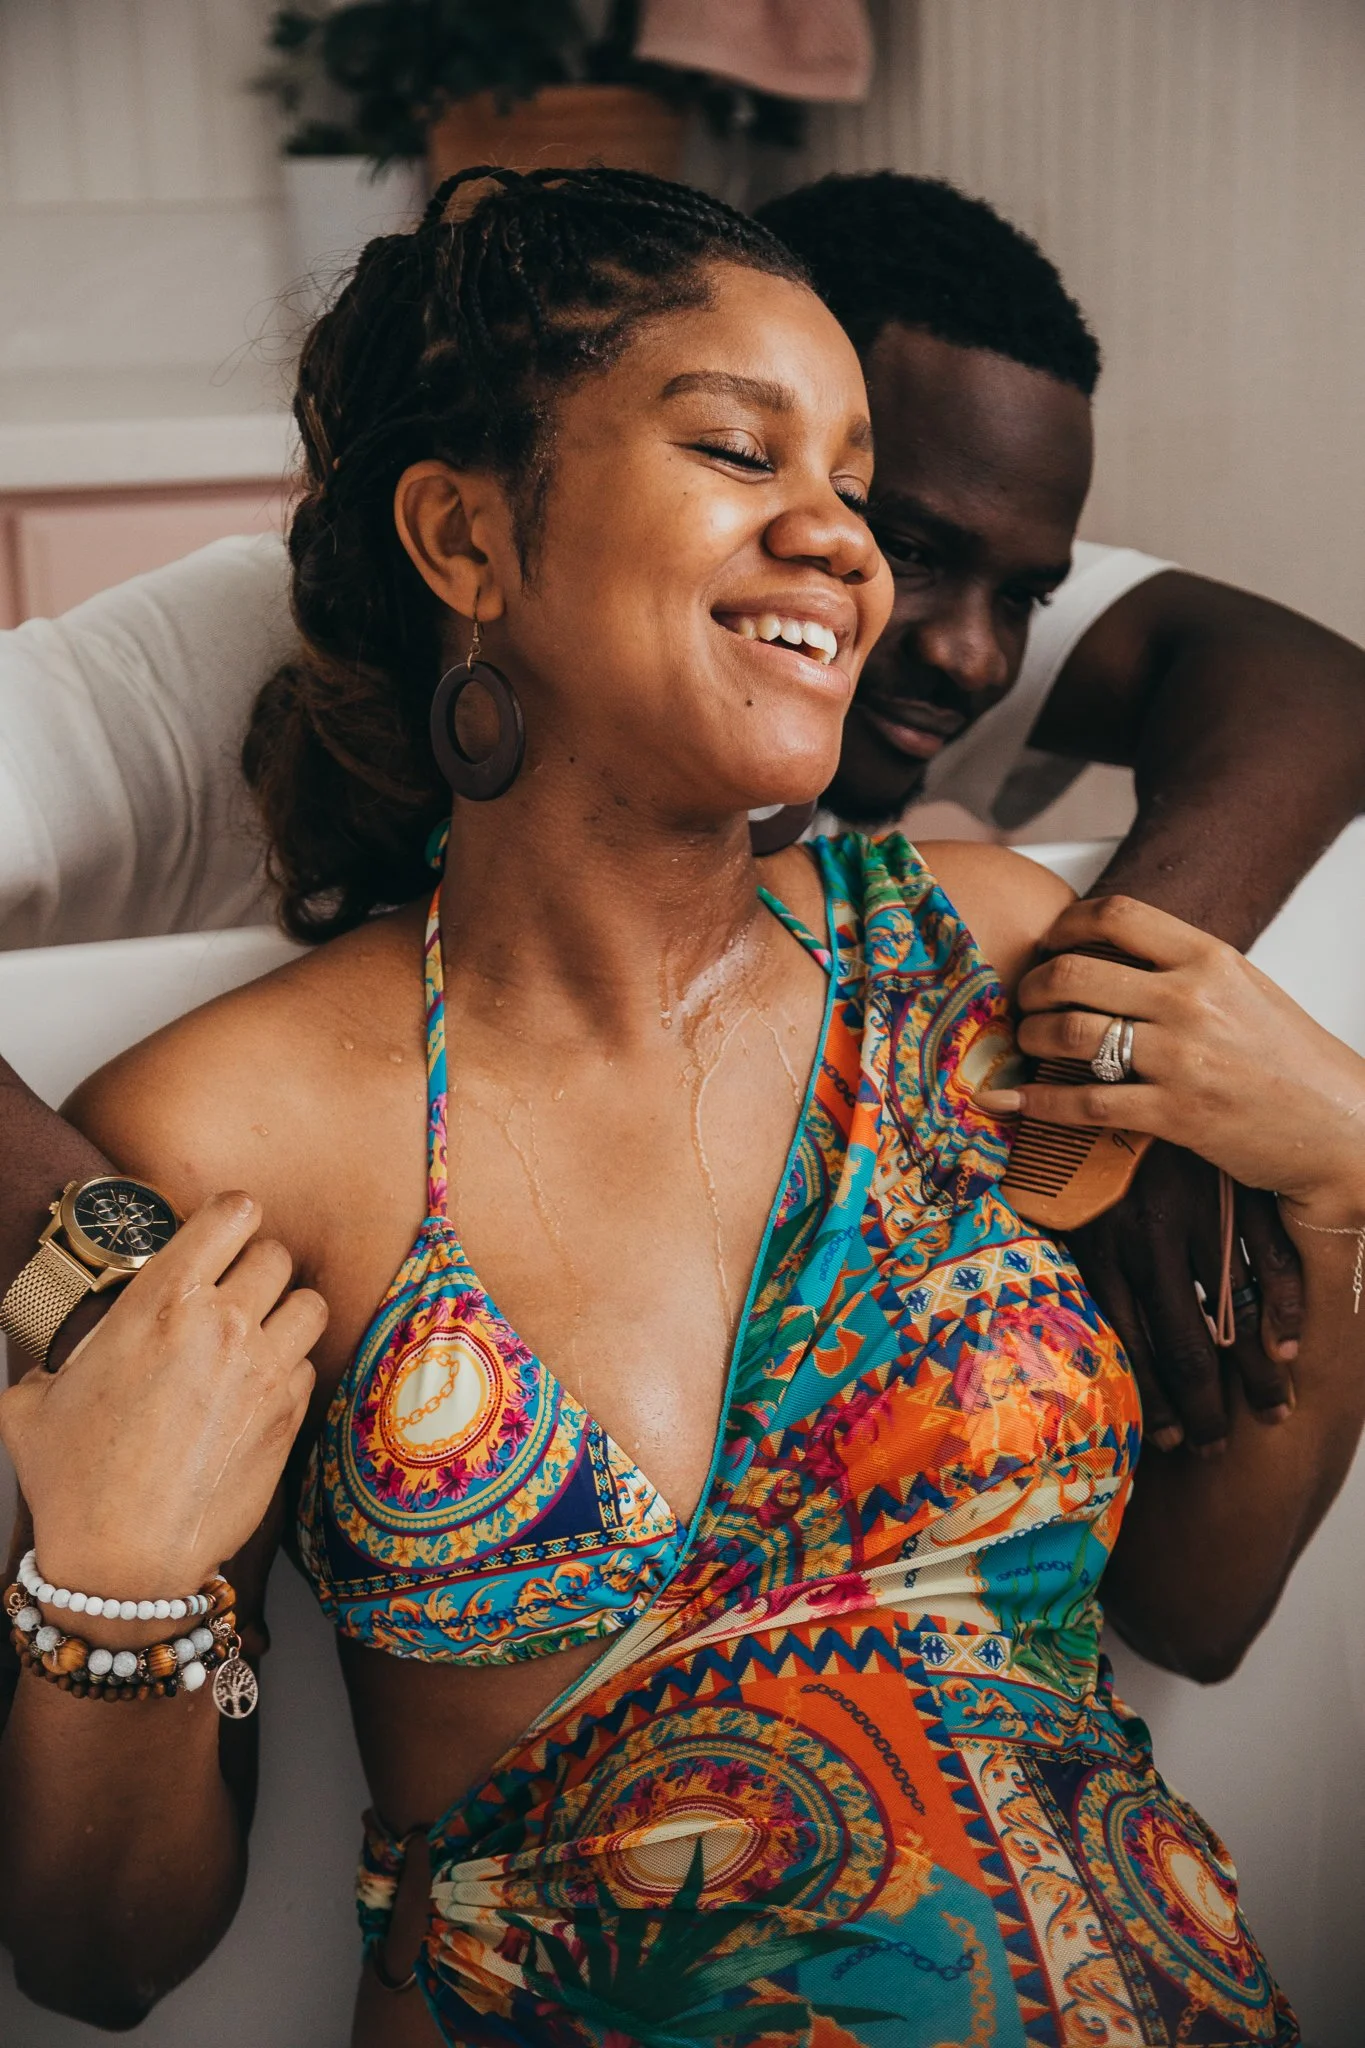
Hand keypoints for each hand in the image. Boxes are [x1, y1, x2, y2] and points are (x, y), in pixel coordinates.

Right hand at [0, 1192, 324, 1596]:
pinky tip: (260, 1388)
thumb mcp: (34, 1402)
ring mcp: (262, 1369)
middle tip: (235, 1291)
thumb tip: (62, 1358)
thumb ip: (60, 1358)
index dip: (232, 1216)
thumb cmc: (74, 1483)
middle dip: (257, 1267)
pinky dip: (291, 1367)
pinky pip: (309, 1363)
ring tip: (259, 1334)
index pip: (231, 1213)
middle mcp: (221, 1323)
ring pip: (308, 1303)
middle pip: (276, 1254)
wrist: (123, 1562)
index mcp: (159, 1301)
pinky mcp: (289, 1414)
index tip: (224, 1231)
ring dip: (287, 1311)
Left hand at [981, 894, 1364, 1205]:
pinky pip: (1086, 1102)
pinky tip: (1013, 1099)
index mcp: (1210, 958)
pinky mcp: (1175, 1114)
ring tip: (1027, 1042)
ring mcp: (1182, 1058)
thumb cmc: (1292, 1060)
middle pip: (1075, 972)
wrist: (1340, 1127)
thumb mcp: (1245, 988)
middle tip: (1025, 999)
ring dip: (1032, 1037)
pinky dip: (1038, 1101)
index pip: (1118, 915)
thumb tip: (1112, 958)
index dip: (1066, 923)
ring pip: (1071, 1033)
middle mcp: (1192, 1000)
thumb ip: (1183, 968)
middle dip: (1033, 985)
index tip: (1048, 941)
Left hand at [1063, 1145, 1300, 1452]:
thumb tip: (1044, 1323)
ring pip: (1235, 1312)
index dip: (1149, 1399)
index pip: (1129, 1345)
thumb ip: (1062, 1258)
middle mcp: (1150, 1238)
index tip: (1166, 1440)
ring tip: (1269, 1412)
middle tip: (1216, 1445)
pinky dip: (1285, 1307)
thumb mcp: (1049, 1200)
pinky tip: (1289, 1346)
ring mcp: (1200, 1214)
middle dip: (1203, 1404)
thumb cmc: (1071, 1138)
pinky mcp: (1235, 1188)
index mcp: (1101, 1246)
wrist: (1106, 1059)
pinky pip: (1268, 1260)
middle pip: (1185, 1344)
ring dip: (1255, 1372)